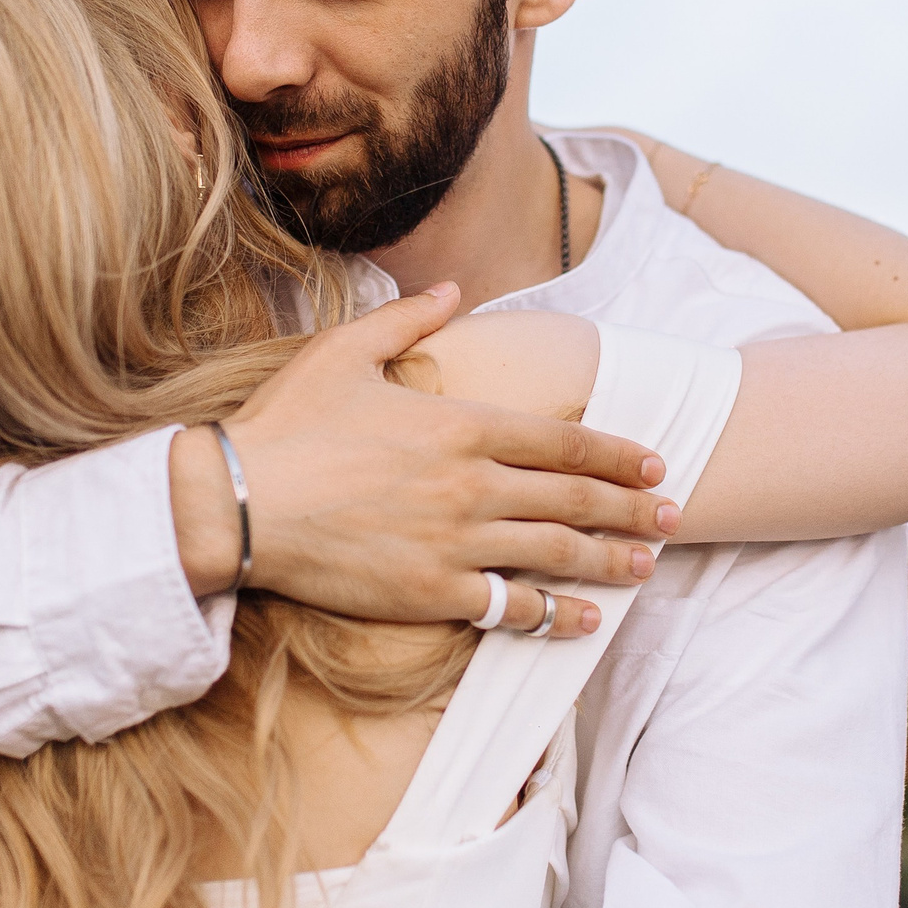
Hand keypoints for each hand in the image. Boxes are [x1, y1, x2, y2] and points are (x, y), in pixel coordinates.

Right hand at [173, 283, 675, 634]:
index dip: (615, 453)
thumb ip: (408, 316)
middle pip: (574, 497)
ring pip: (555, 553)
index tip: (652, 462)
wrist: (234, 504)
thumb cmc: (286, 425)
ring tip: (646, 564)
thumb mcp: (345, 350)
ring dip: (610, 558)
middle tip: (673, 515)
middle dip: (631, 507)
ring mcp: (455, 543)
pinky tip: (586, 620)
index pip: (562, 439)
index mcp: (460, 424)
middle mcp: (472, 485)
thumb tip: (452, 286)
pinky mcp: (431, 593)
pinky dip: (554, 616)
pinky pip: (510, 608)